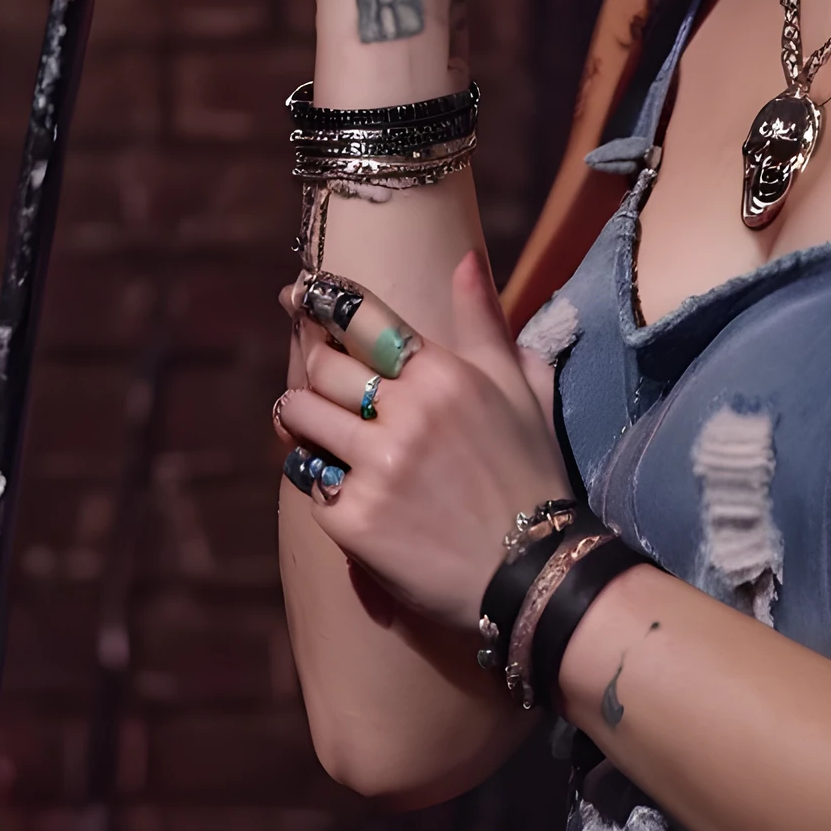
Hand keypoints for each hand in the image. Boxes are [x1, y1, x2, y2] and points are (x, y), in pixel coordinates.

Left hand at [274, 252, 569, 631]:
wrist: (532, 572)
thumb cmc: (530, 472)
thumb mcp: (521, 387)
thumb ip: (484, 320)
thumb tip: (465, 258)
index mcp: (444, 374)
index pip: (363, 317)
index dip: (324, 299)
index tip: (301, 292)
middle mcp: (406, 414)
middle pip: (322, 365)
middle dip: (311, 362)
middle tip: (311, 366)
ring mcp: (376, 468)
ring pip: (302, 417)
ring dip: (298, 415)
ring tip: (307, 419)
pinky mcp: (354, 520)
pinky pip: (308, 478)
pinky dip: (314, 473)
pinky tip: (332, 476)